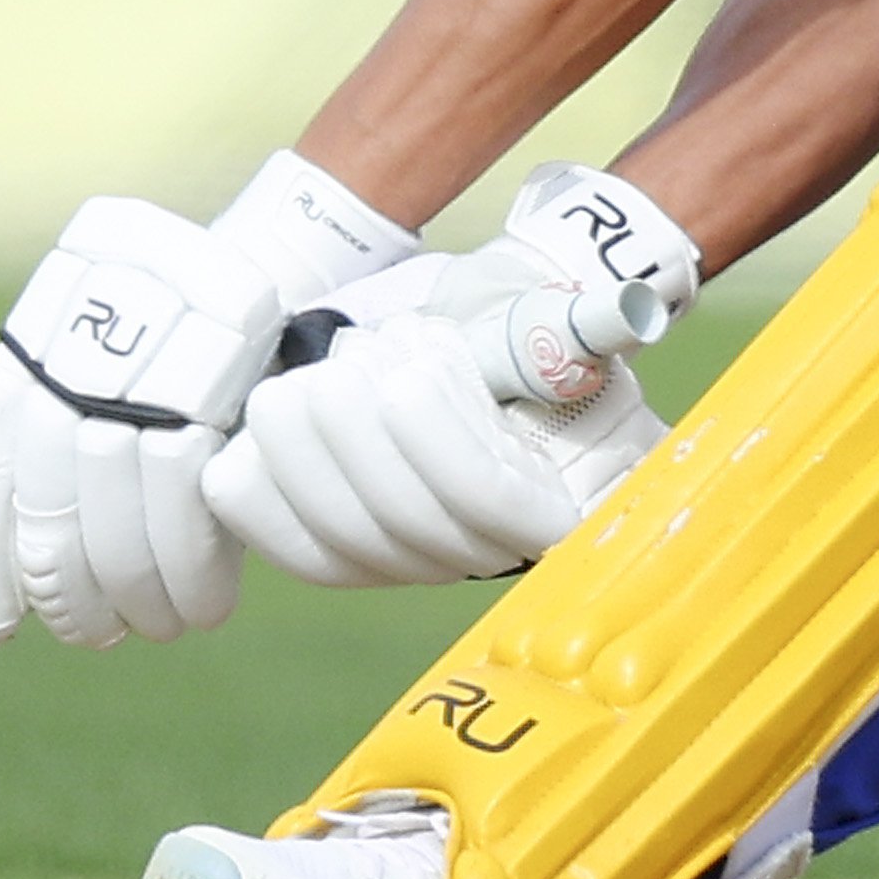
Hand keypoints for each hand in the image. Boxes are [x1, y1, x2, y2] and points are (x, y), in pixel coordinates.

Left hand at [0, 152, 414, 648]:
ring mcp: (132, 399)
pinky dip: (196, 578)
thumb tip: (6, 558)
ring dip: (138, 600)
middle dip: (70, 600)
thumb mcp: (53, 355)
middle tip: (90, 633)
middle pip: (51, 528)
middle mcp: (63, 388)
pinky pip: (189, 519)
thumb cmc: (127, 328)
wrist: (208, 264)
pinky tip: (204, 606)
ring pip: (118, 536)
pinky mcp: (201, 408)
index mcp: (17, 378)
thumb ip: (25, 432)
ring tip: (156, 626)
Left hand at [207, 164, 701, 589]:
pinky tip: (254, 432)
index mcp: (554, 501)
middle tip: (358, 350)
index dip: (435, 434)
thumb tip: (624, 313)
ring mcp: (406, 565)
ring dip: (306, 441)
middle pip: (396, 520)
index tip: (413, 363)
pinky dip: (255, 483)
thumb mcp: (562, 330)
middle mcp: (479, 553)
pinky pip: (281, 541)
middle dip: (357, 423)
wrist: (469, 363)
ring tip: (320, 370)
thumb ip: (585, 328)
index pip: (481, 497)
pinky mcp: (338, 556)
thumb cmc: (520, 344)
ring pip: (333, 533)